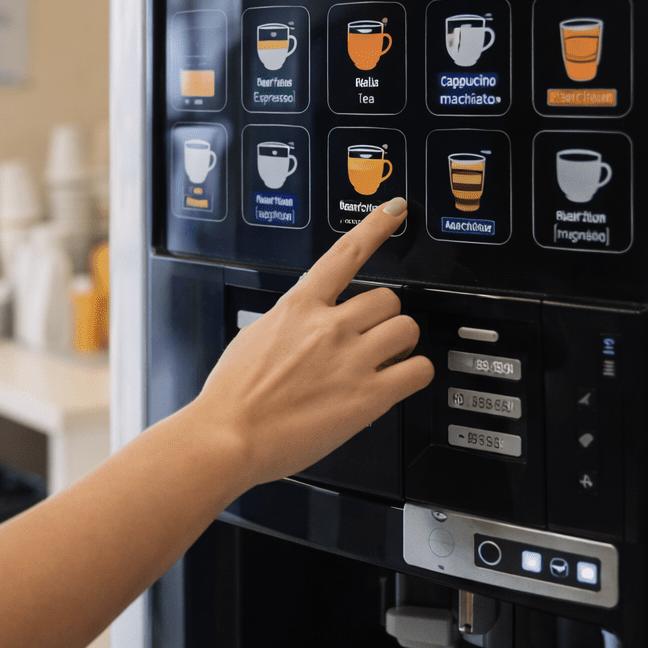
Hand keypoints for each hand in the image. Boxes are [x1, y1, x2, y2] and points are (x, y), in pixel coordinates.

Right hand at [186, 197, 433, 489]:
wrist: (228, 436)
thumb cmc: (232, 397)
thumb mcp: (253, 338)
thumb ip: (287, 323)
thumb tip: (300, 324)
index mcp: (298, 308)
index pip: (345, 254)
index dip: (375, 227)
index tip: (394, 211)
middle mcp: (328, 327)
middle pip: (387, 300)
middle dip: (383, 319)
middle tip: (371, 339)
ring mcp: (351, 360)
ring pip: (407, 329)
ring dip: (401, 344)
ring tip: (384, 361)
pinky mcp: (368, 396)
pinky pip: (418, 370)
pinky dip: (415, 374)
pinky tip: (399, 381)